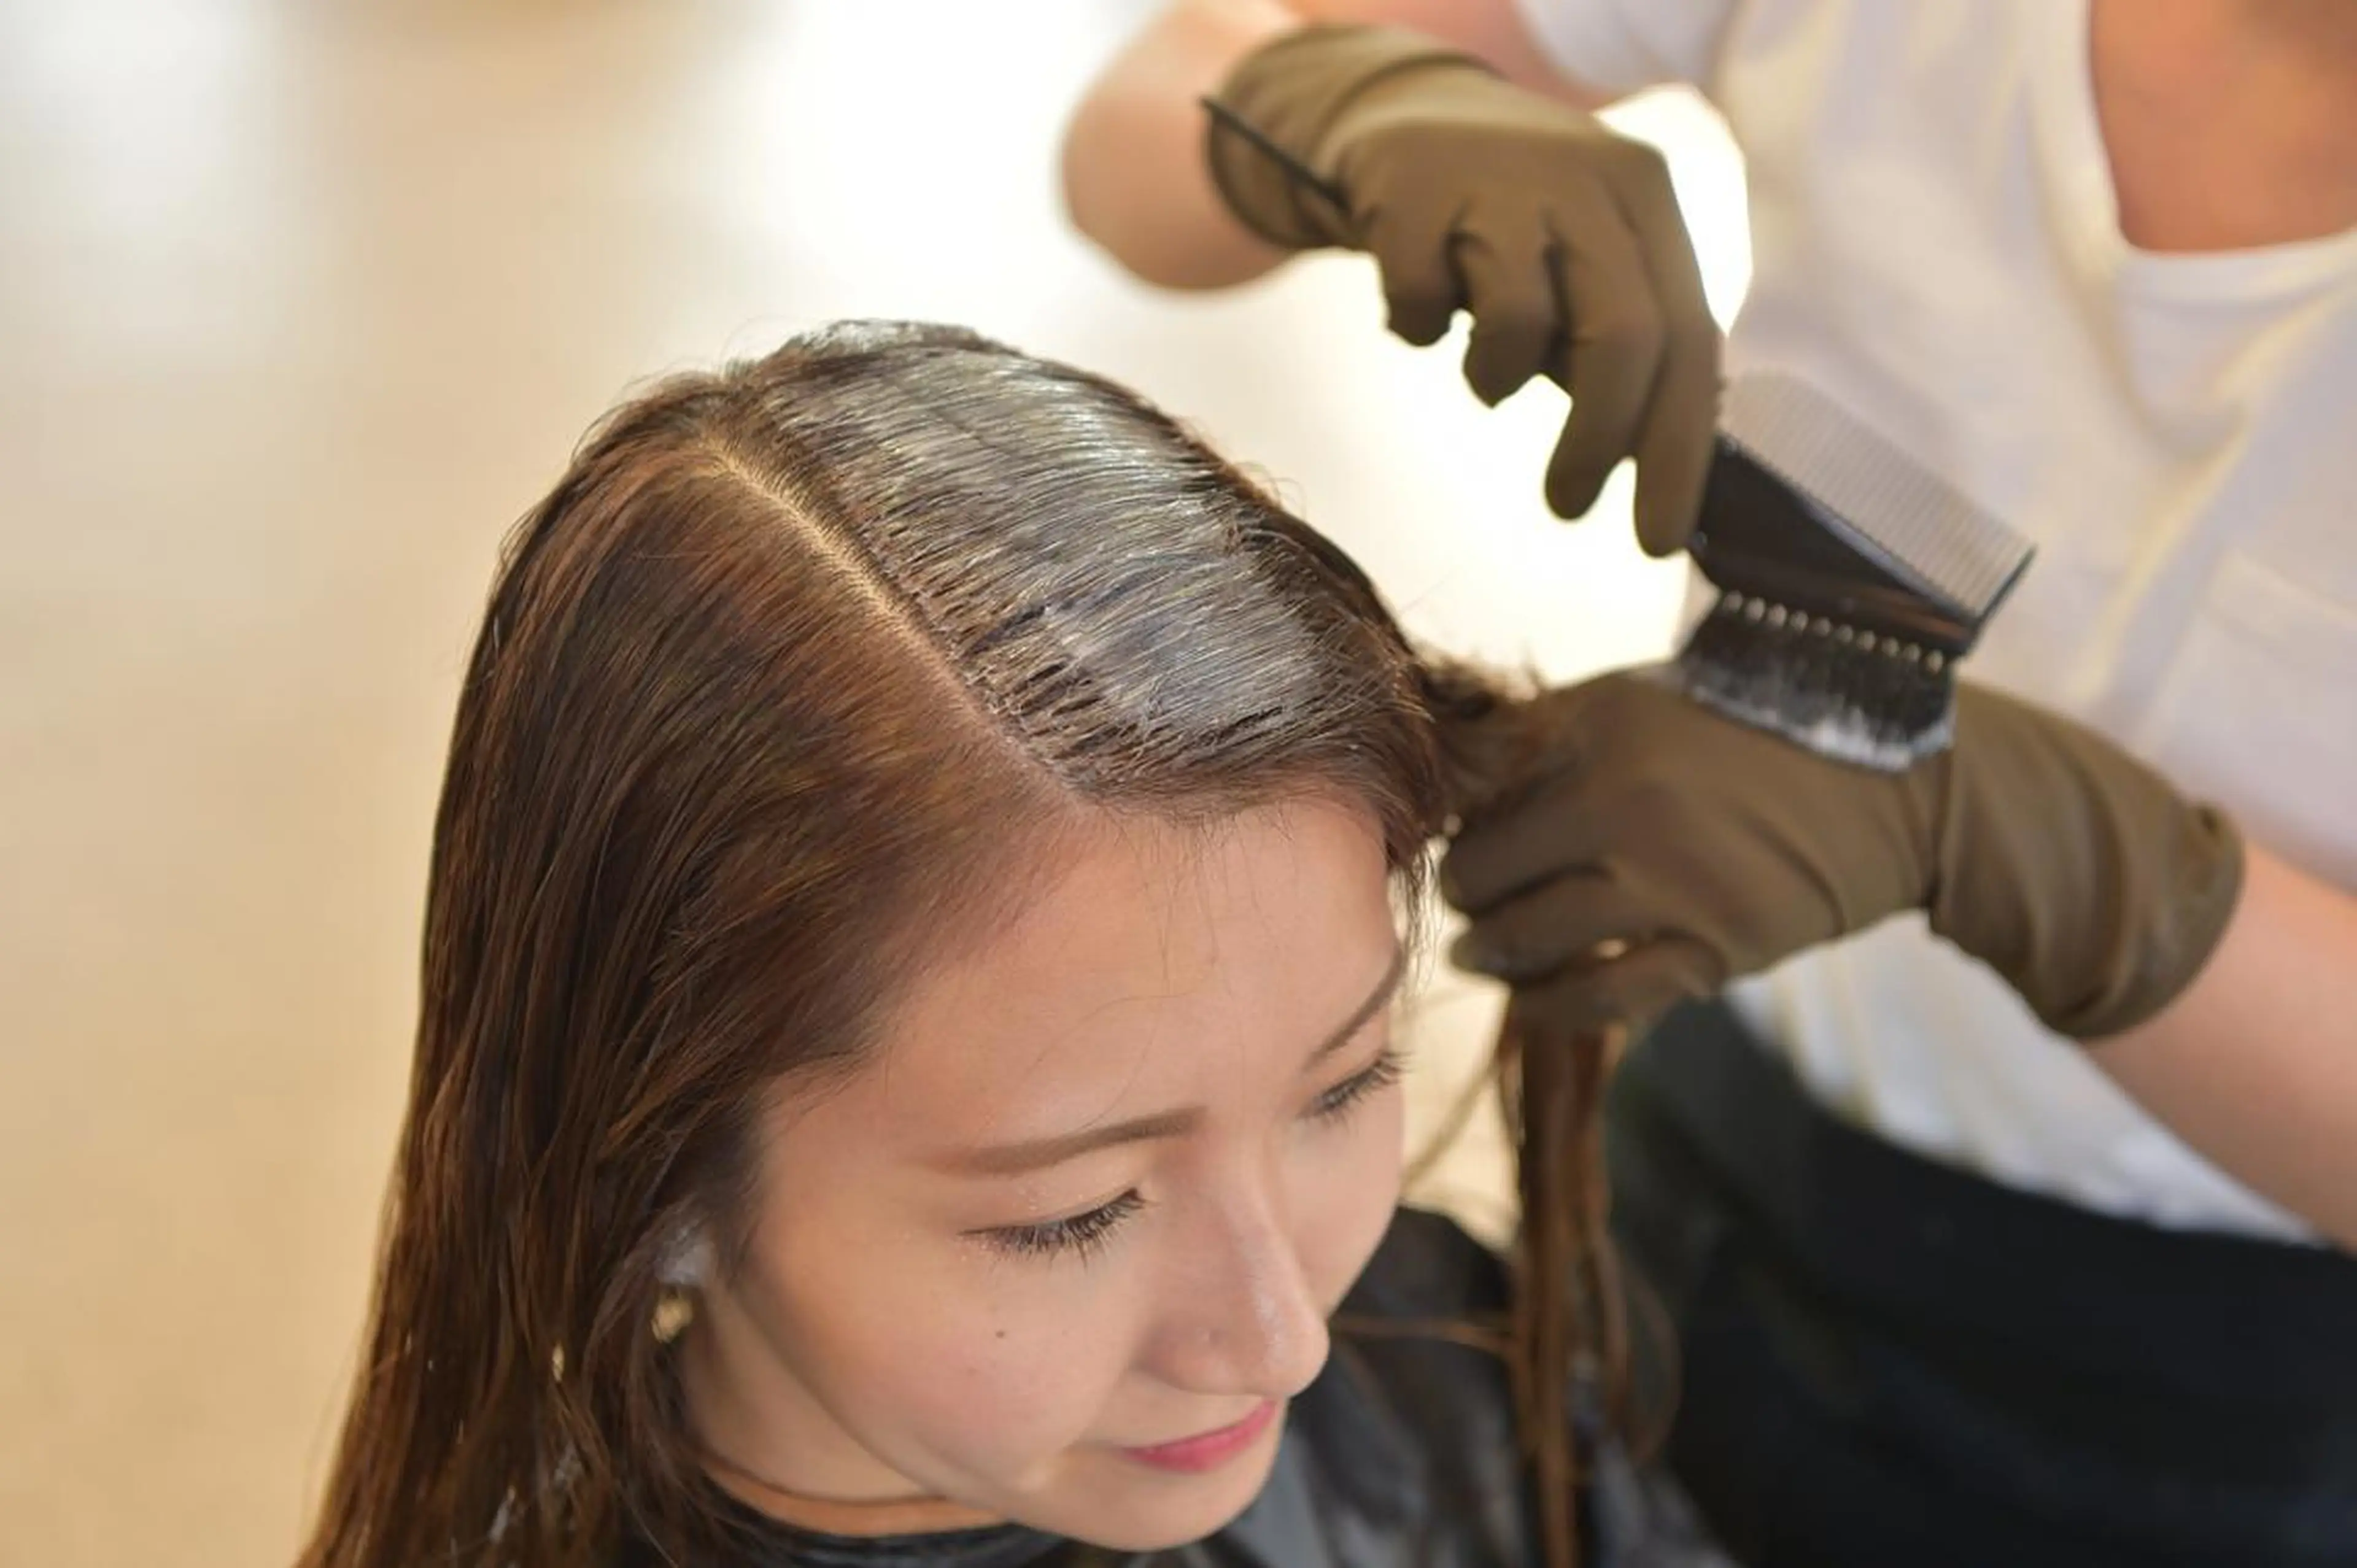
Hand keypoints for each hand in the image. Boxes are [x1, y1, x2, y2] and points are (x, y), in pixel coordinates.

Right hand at [1206, 26, 1717, 553]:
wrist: (1402, 118)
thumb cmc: (1513, 222)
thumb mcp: (1587, 258)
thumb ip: (1626, 339)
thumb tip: (1662, 466)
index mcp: (1647, 199)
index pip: (1690, 339)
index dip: (1676, 450)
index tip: (1655, 539)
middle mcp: (1586, 178)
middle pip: (1623, 336)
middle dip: (1597, 443)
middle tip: (1567, 505)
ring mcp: (1498, 176)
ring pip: (1518, 324)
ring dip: (1494, 379)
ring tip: (1481, 369)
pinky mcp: (1413, 187)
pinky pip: (1422, 303)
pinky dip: (1416, 327)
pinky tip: (1420, 307)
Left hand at [1439, 670, 2243, 1039]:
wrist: (1903, 787)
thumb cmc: (1755, 734)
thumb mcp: (1648, 701)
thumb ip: (1554, 734)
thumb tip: (1452, 778)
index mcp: (1599, 721)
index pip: (1470, 783)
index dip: (1447, 816)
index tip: (1448, 830)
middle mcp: (1622, 796)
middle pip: (1483, 867)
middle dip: (1464, 890)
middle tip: (1465, 896)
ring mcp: (1668, 877)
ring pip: (1525, 937)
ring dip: (1489, 952)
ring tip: (1479, 951)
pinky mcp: (1712, 946)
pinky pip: (1595, 996)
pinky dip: (1546, 1006)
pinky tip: (1527, 1001)